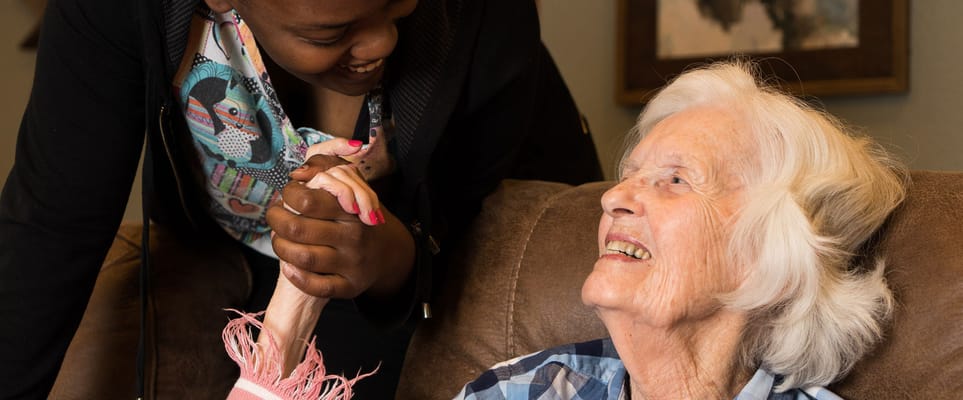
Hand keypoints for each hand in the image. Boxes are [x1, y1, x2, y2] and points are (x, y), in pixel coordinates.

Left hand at [267, 151, 414, 299]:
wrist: (388, 252)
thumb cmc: (357, 216)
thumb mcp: (350, 185)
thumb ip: (325, 169)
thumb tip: (298, 174)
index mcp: (351, 210)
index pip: (308, 200)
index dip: (288, 195)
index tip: (287, 195)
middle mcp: (354, 236)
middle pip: (299, 229)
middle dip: (277, 221)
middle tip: (274, 216)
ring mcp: (352, 263)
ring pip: (304, 258)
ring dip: (281, 247)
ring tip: (279, 239)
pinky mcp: (350, 287)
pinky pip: (317, 287)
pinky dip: (296, 276)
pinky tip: (288, 266)